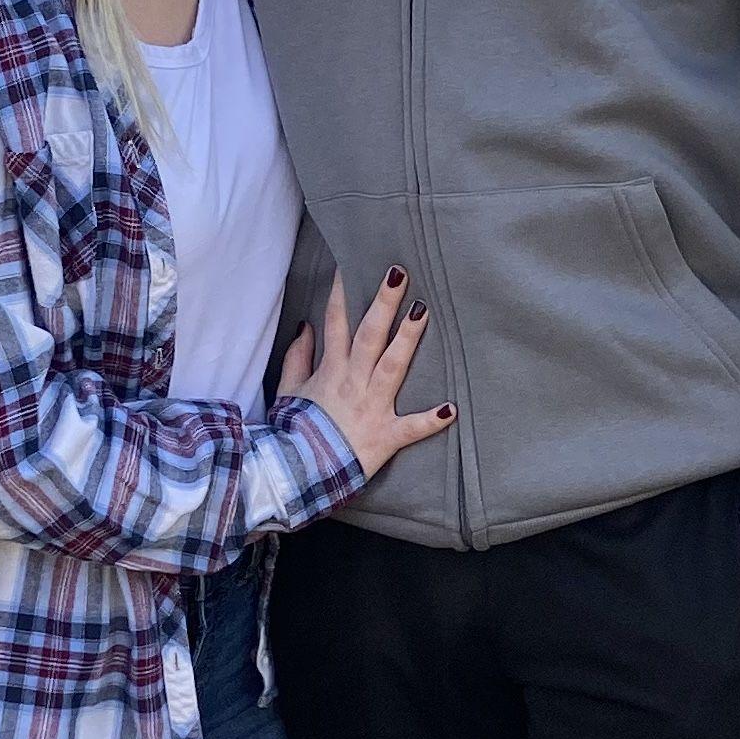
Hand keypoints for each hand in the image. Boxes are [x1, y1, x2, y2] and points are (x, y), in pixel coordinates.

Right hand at [276, 268, 450, 475]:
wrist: (297, 473)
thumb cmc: (295, 431)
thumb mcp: (288, 391)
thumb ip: (297, 358)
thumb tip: (305, 328)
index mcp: (331, 371)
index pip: (336, 323)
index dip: (343, 293)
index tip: (350, 265)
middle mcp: (353, 382)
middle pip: (369, 335)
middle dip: (383, 303)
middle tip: (399, 273)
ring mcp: (372, 407)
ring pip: (392, 366)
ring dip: (408, 339)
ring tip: (423, 310)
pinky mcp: (386, 435)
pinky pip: (411, 428)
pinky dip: (431, 421)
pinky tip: (451, 410)